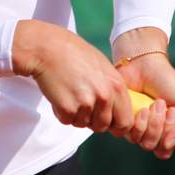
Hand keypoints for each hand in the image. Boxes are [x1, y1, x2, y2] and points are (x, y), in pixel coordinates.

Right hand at [13, 20, 133, 133]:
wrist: (49, 48)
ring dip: (76, 115)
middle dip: (92, 120)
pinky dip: (62, 112)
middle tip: (82, 103)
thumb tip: (116, 110)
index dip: (116, 125)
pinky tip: (60, 94)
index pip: (125, 122)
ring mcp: (87, 103)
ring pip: (83, 124)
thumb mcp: (103, 68)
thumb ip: (112, 89)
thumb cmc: (75, 54)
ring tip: (70, 93)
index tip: (107, 121)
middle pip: (103, 126)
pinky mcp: (68, 108)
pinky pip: (67, 120)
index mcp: (117, 86)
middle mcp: (105, 96)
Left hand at [112, 28, 174, 168]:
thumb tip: (172, 145)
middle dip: (168, 130)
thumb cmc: (166, 81)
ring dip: (155, 125)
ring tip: (157, 104)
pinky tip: (143, 108)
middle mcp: (160, 134)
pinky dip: (141, 123)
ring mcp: (142, 131)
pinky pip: (133, 137)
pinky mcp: (126, 125)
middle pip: (163, 151)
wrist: (144, 65)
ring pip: (148, 145)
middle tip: (170, 110)